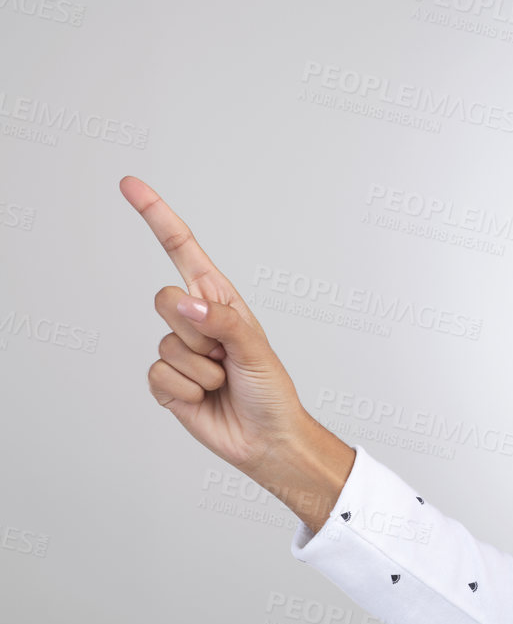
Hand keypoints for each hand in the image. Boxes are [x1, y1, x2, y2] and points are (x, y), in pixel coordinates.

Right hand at [122, 175, 328, 501]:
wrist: (265, 438)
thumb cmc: (270, 390)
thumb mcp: (256, 350)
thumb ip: (223, 323)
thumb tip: (187, 304)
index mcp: (219, 299)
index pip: (181, 250)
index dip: (156, 216)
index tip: (130, 185)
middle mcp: (195, 320)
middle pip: (164, 299)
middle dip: (197, 330)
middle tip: (225, 354)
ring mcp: (178, 350)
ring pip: (166, 344)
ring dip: (201, 369)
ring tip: (223, 380)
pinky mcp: (166, 381)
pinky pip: (158, 375)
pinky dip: (185, 390)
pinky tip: (204, 398)